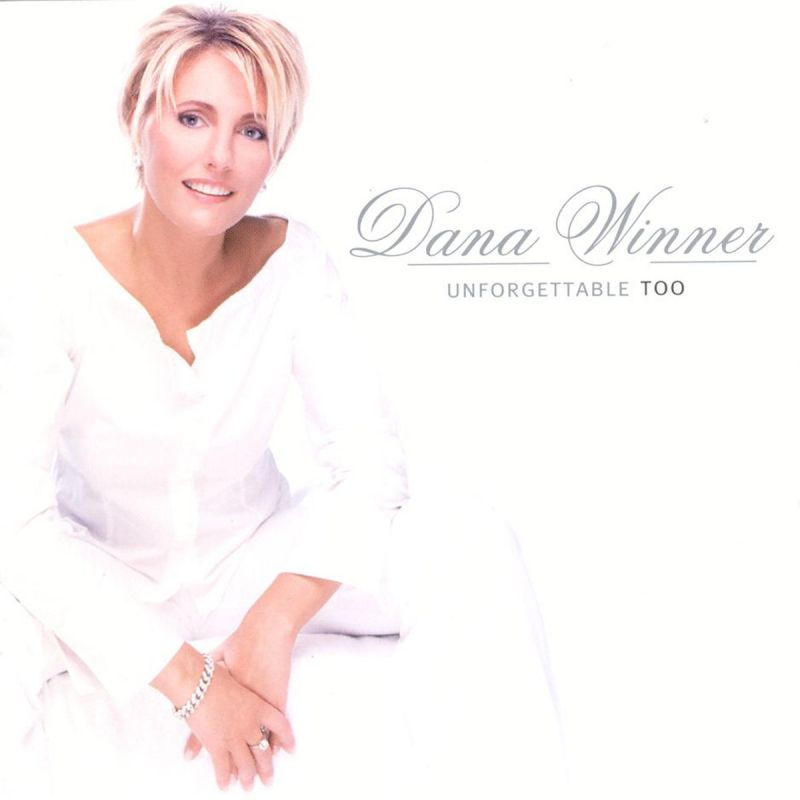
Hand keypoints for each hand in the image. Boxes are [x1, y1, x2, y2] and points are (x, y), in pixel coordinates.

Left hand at [184, 616, 296, 765]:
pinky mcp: (276, 699)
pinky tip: (279, 752)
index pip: (206, 726)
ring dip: (259, 763)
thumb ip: (208, 666)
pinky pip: (277, 727)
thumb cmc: (242, 640)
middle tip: (235, 784)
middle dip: (235, 768)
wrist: (265, 631)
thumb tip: (197, 667)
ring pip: (258, 744)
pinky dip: (279, 742)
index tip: (189, 757)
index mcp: (222, 698)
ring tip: (259, 780)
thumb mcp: (219, 654)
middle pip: (234, 745)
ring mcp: (259, 706)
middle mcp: (239, 709)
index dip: (197, 742)